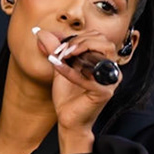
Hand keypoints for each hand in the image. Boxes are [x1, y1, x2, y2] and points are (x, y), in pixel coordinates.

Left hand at [33, 25, 118, 140]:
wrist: (67, 119)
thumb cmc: (68, 96)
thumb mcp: (60, 67)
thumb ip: (55, 49)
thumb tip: (42, 33)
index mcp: (103, 61)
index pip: (98, 37)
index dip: (78, 37)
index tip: (59, 46)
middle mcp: (110, 69)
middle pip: (104, 41)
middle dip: (80, 41)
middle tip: (61, 50)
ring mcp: (110, 81)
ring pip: (104, 51)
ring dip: (80, 48)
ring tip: (62, 55)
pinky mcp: (104, 92)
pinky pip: (87, 76)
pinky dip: (69, 70)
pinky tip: (56, 66)